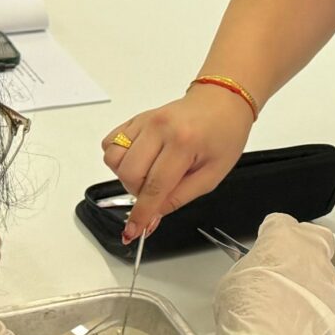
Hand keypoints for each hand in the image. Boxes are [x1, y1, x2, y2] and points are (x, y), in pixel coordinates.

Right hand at [101, 83, 256, 241]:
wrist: (222, 101)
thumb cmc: (224, 135)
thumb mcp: (212, 175)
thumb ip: (179, 198)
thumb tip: (152, 217)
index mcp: (183, 143)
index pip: (154, 187)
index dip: (142, 214)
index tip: (132, 232)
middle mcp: (159, 128)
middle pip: (128, 174)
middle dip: (138, 192)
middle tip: (158, 190)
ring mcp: (145, 120)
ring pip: (113, 159)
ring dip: (127, 175)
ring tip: (150, 173)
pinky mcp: (136, 118)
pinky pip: (111, 143)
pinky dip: (118, 158)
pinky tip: (140, 159)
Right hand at [213, 214, 334, 334]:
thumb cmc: (247, 310)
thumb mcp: (233, 280)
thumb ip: (250, 268)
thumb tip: (256, 274)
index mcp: (282, 237)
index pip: (280, 224)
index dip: (273, 236)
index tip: (268, 248)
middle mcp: (312, 250)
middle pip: (315, 239)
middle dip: (305, 250)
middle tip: (289, 270)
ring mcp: (330, 277)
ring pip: (325, 273)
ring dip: (312, 285)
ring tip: (293, 308)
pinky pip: (331, 302)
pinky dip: (320, 310)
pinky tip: (304, 325)